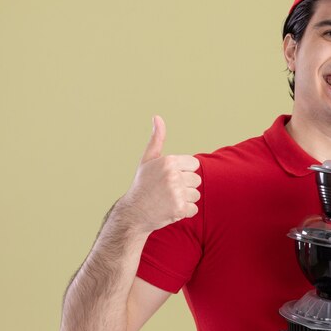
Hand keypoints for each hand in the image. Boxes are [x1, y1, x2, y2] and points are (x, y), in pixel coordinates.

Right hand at [122, 115, 200, 233]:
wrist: (133, 212)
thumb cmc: (142, 184)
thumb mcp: (148, 160)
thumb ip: (157, 139)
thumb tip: (157, 117)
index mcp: (169, 161)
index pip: (194, 164)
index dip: (184, 171)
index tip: (170, 177)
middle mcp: (173, 176)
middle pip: (196, 180)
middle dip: (185, 186)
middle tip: (167, 190)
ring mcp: (177, 193)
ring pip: (196, 195)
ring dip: (185, 199)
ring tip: (168, 200)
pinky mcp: (180, 209)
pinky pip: (194, 209)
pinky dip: (184, 211)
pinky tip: (170, 209)